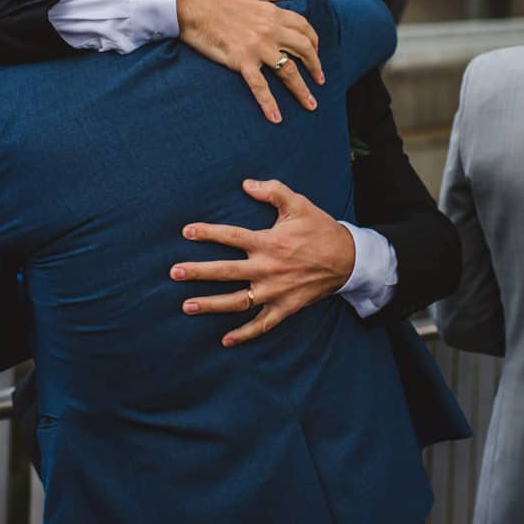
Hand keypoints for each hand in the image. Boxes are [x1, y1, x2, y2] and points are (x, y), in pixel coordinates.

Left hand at [172, 178, 355, 347]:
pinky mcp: (285, 307)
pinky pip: (262, 324)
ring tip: (186, 306)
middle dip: (198, 272)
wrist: (348, 259)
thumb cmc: (320, 229)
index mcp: (269, 242)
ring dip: (211, 305)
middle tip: (174, 273)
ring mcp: (276, 291)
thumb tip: (246, 184)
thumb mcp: (299, 204)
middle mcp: (268, 268)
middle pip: (225, 272)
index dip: (207, 233)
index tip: (186, 232)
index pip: (231, 236)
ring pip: (237, 301)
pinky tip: (225, 340)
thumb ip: (272, 191)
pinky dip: (244, 334)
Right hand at [176, 0, 322, 123]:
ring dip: (302, 90)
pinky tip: (276, 118)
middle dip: (315, 66)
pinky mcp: (242, 61)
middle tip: (320, 80)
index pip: (303, 28)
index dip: (314, 41)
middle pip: (304, 50)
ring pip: (289, 71)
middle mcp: (271, 31)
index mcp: (273, 13)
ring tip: (311, 105)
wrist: (191, 7)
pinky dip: (269, 103)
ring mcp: (258, 48)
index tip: (316, 51)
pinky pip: (260, 86)